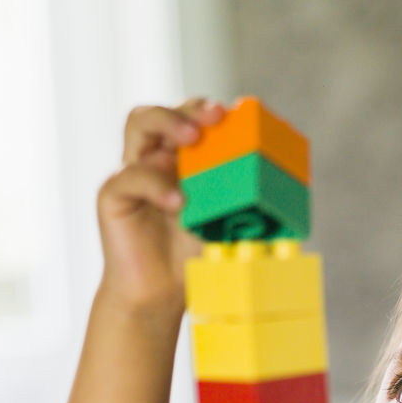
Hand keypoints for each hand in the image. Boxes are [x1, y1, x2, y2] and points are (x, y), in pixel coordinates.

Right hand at [95, 97, 225, 316]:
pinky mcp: (114, 195)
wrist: (159, 295)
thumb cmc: (191, 256)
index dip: (213, 111)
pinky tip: (177, 202)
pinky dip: (155, 184)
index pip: (195, 120)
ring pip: (140, 123)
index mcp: (184, 160)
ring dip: (168, 122)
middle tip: (217, 115)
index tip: (240, 114)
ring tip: (191, 138)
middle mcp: (157, 158)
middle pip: (169, 110)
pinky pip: (130, 176)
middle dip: (192, 108)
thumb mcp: (224, 223)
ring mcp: (133, 171)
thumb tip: (287, 190)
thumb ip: (241, 201)